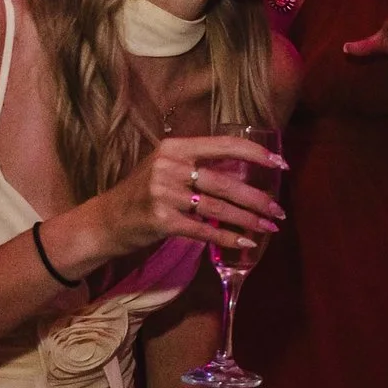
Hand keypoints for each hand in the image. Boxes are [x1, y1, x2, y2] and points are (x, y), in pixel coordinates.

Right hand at [86, 133, 285, 262]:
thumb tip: (243, 169)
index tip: (281, 163)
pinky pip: (203, 229)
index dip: (256, 153)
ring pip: (218, 207)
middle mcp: (169, 166)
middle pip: (225, 182)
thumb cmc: (142, 193)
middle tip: (279, 210)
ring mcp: (164, 193)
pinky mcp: (161, 220)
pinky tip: (245, 243)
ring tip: (270, 227)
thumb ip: (198, 164)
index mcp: (175, 147)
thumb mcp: (166, 167)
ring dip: (248, 220)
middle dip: (257, 198)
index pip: (224, 145)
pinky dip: (227, 237)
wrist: (106, 220)